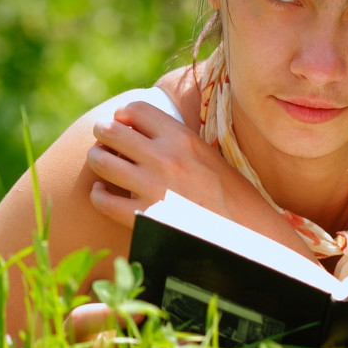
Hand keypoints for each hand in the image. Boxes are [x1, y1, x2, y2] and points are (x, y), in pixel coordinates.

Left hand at [86, 100, 239, 226]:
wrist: (250, 237)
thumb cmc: (234, 199)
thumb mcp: (211, 158)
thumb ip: (180, 144)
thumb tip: (153, 135)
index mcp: (182, 138)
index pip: (136, 109)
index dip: (123, 114)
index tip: (121, 122)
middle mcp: (164, 157)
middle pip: (112, 131)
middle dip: (103, 133)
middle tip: (103, 140)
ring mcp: (153, 187)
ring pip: (102, 161)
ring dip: (97, 159)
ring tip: (101, 163)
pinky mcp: (144, 217)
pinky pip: (103, 200)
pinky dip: (98, 195)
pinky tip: (103, 195)